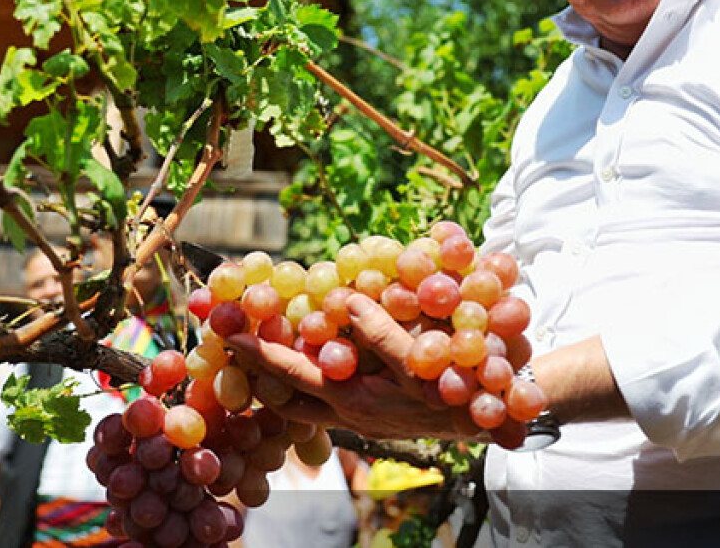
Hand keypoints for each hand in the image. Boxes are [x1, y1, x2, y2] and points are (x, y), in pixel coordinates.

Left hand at [228, 293, 472, 439]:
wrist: (492, 418)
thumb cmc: (457, 387)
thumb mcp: (422, 360)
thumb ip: (383, 334)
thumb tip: (346, 301)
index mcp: (354, 399)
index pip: (293, 375)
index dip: (258, 354)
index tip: (227, 334)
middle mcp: (349, 414)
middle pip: (287, 396)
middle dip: (259, 372)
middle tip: (236, 341)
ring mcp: (359, 419)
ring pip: (306, 402)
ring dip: (284, 378)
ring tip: (264, 349)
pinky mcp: (372, 417)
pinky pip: (329, 400)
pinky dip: (313, 380)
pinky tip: (318, 355)